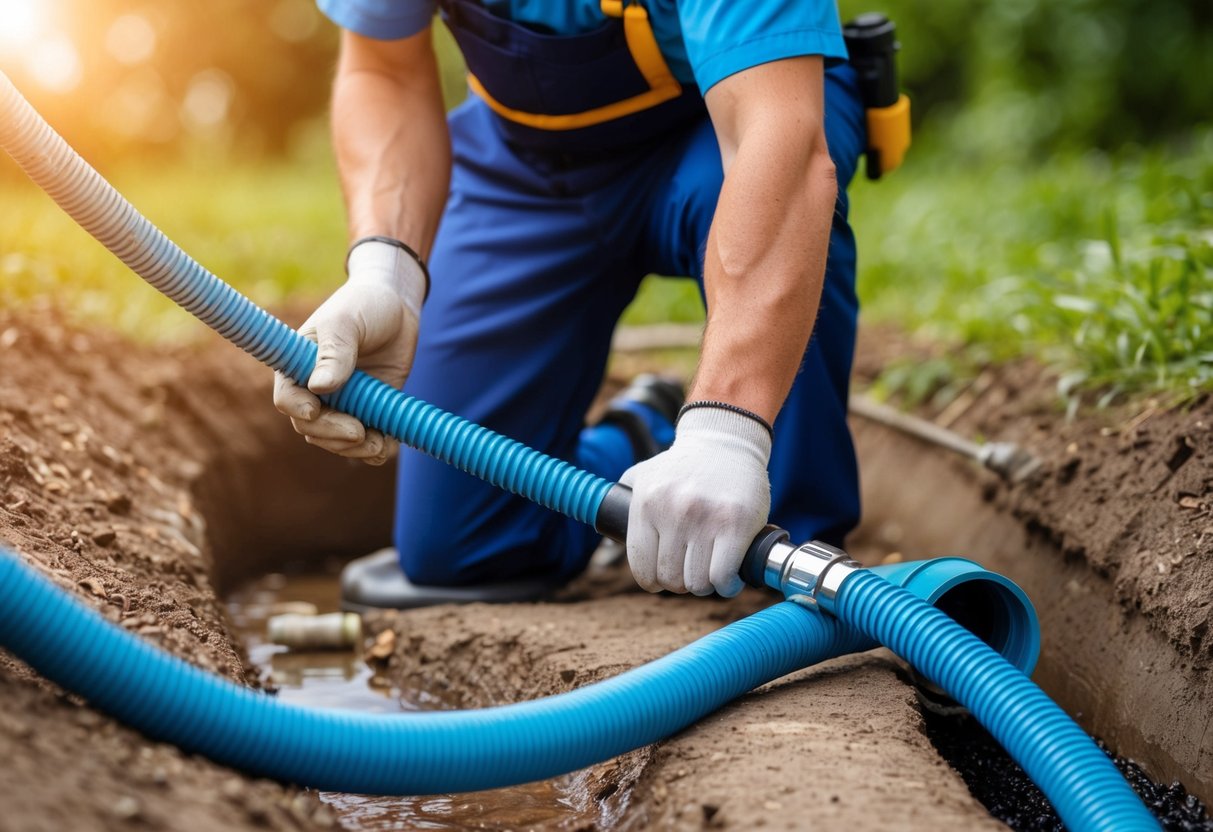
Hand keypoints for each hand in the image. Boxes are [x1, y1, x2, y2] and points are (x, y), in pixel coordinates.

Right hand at [273, 240, 425, 464]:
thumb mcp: (346, 322)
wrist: (397, 306)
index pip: (288, 398)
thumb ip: (334, 352)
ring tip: (379, 445)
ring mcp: (344, 403)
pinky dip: (377, 449)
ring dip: (355, 449)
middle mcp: (316, 390)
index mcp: (298, 368)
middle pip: (313, 427)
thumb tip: (320, 386)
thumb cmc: (362, 306)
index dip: (298, 409)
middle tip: (360, 432)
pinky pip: (367, 440)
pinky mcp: (369, 411)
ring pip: (338, 440)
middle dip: (334, 435)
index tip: (314, 412)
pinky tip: (389, 448)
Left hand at [621, 406, 771, 596]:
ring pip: (698, 582)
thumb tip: (607, 535)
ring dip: (704, 585)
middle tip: (691, 571)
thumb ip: (621, 502)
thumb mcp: (644, 475)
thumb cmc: (684, 465)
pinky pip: (723, 575)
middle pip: (671, 579)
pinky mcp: (736, 523)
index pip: (642, 569)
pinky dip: (727, 585)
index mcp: (646, 504)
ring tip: (710, 571)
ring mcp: (705, 518)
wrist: (726, 440)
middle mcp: (673, 511)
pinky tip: (730, 578)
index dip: (653, 581)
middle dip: (681, 583)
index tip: (663, 579)